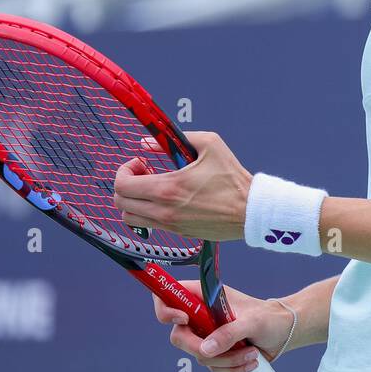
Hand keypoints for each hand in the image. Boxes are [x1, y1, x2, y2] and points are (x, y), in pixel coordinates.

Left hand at [112, 130, 250, 240]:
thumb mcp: (209, 144)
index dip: (124, 171)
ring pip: (129, 217)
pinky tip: (163, 200)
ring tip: (150, 189)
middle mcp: (164, 209)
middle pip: (120, 202)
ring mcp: (169, 224)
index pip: (122, 185)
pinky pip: (148, 225)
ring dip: (132, 201)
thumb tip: (147, 143)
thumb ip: (176, 138)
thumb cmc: (232, 177)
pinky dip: (146, 213)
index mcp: (168, 187)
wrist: (250, 210)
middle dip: (125, 184)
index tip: (140, 163)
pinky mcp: (177, 232)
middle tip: (143, 174)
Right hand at [152, 281, 295, 371]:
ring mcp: (207, 335)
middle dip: (200, 347)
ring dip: (226, 359)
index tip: (183, 318)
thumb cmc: (268, 317)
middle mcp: (200, 315)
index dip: (167, 308)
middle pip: (179, 336)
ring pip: (200, 355)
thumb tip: (205, 349)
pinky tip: (250, 361)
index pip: (169, 296)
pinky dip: (231, 368)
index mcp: (203, 296)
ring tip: (252, 353)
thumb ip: (228, 333)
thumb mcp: (251, 321)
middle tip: (218, 350)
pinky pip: (213, 366)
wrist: (283, 332)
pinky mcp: (216, 352)